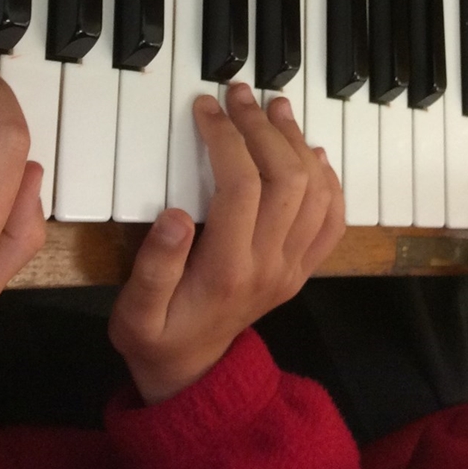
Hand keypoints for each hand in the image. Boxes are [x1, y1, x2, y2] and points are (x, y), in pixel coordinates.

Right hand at [108, 83, 345, 403]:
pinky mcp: (302, 268)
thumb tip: (175, 215)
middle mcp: (271, 265)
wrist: (191, 374)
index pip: (241, 186)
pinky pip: (333, 219)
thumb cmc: (156, 336)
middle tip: (239, 94)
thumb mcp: (134, 313)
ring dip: (297, 142)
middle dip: (263, 127)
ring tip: (274, 108)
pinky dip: (328, 179)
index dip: (226, 137)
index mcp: (227, 270)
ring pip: (316, 191)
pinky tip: (309, 152)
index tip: (205, 107)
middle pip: (287, 179)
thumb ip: (153, 266)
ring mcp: (293, 267)